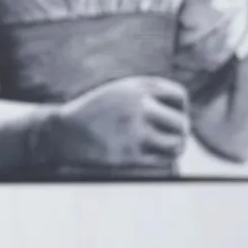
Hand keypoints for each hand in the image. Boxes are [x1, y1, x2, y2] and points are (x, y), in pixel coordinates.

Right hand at [39, 76, 189, 168]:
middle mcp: (139, 105)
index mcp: (138, 87)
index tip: (170, 117)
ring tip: (164, 149)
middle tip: (170, 138)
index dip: (179, 109)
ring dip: (173, 149)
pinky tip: (150, 158)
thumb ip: (148, 96)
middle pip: (182, 123)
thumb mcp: (120, 92)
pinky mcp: (130, 153)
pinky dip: (161, 161)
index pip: (179, 97)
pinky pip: (162, 161)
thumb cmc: (95, 112)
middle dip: (179, 133)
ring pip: (176, 144)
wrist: (63, 132)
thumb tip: (183, 113)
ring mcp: (135, 130)